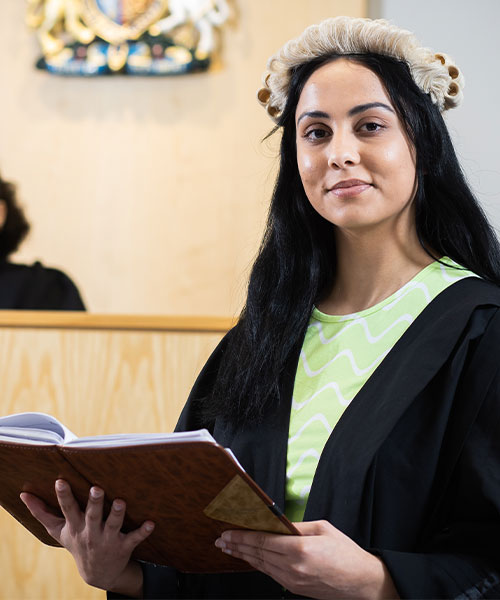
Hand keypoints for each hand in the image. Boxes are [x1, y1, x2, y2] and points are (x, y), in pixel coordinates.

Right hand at [20, 480, 153, 596]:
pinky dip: (143, 531)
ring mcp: (108, 540)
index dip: (64, 496)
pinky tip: (151, 523)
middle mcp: (91, 532)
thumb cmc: (77, 542)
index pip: (68, 509)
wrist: (97, 573)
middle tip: (97, 488)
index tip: (60, 481)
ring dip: (118, 514)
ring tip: (121, 501)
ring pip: (114, 525)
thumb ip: (42, 513)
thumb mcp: (58, 531)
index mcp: (76, 526)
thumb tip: (23, 496)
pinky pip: (134, 538)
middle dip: (94, 502)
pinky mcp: (124, 546)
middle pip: (92, 516)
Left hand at [215, 520, 398, 599]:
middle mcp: (293, 567)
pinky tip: (249, 559)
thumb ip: (297, 526)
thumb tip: (276, 523)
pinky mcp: (295, 589)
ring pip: (261, 566)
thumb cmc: (345, 551)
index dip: (243, 536)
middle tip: (221, 540)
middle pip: (258, 555)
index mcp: (300, 549)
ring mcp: (293, 581)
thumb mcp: (322, 528)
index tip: (228, 532)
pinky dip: (257, 565)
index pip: (263, 541)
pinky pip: (271, 574)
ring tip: (229, 549)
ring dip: (243, 556)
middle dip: (237, 546)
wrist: (362, 581)